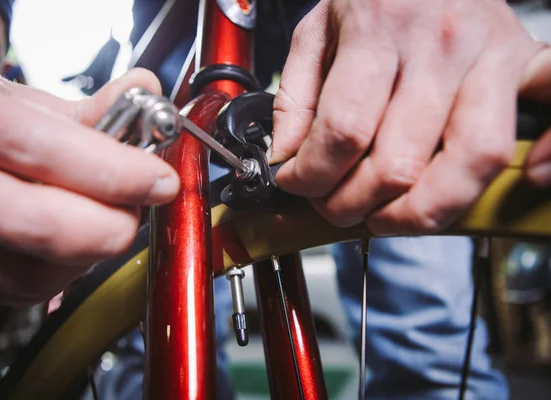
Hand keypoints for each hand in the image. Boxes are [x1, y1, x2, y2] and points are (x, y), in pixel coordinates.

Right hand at [0, 63, 179, 304]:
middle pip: (37, 223)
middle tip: (141, 204)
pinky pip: (22, 289)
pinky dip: (67, 269)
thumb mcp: (17, 97)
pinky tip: (76, 237)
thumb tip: (148, 96)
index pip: (38, 148)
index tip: (159, 179)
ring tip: (106, 215)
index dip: (113, 171)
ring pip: (34, 271)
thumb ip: (88, 107)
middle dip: (112, 222)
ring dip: (93, 251)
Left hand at [270, 0, 545, 234]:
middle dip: (352, 205)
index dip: (311, 175)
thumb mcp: (317, 30)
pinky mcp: (525, 65)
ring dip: (421, 213)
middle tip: (333, 206)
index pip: (344, 130)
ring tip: (386, 217)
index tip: (295, 183)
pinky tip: (524, 178)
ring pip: (471, 162)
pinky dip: (548, 153)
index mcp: (381, 29)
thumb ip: (295, 98)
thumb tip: (287, 158)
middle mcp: (442, 46)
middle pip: (399, 162)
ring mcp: (491, 57)